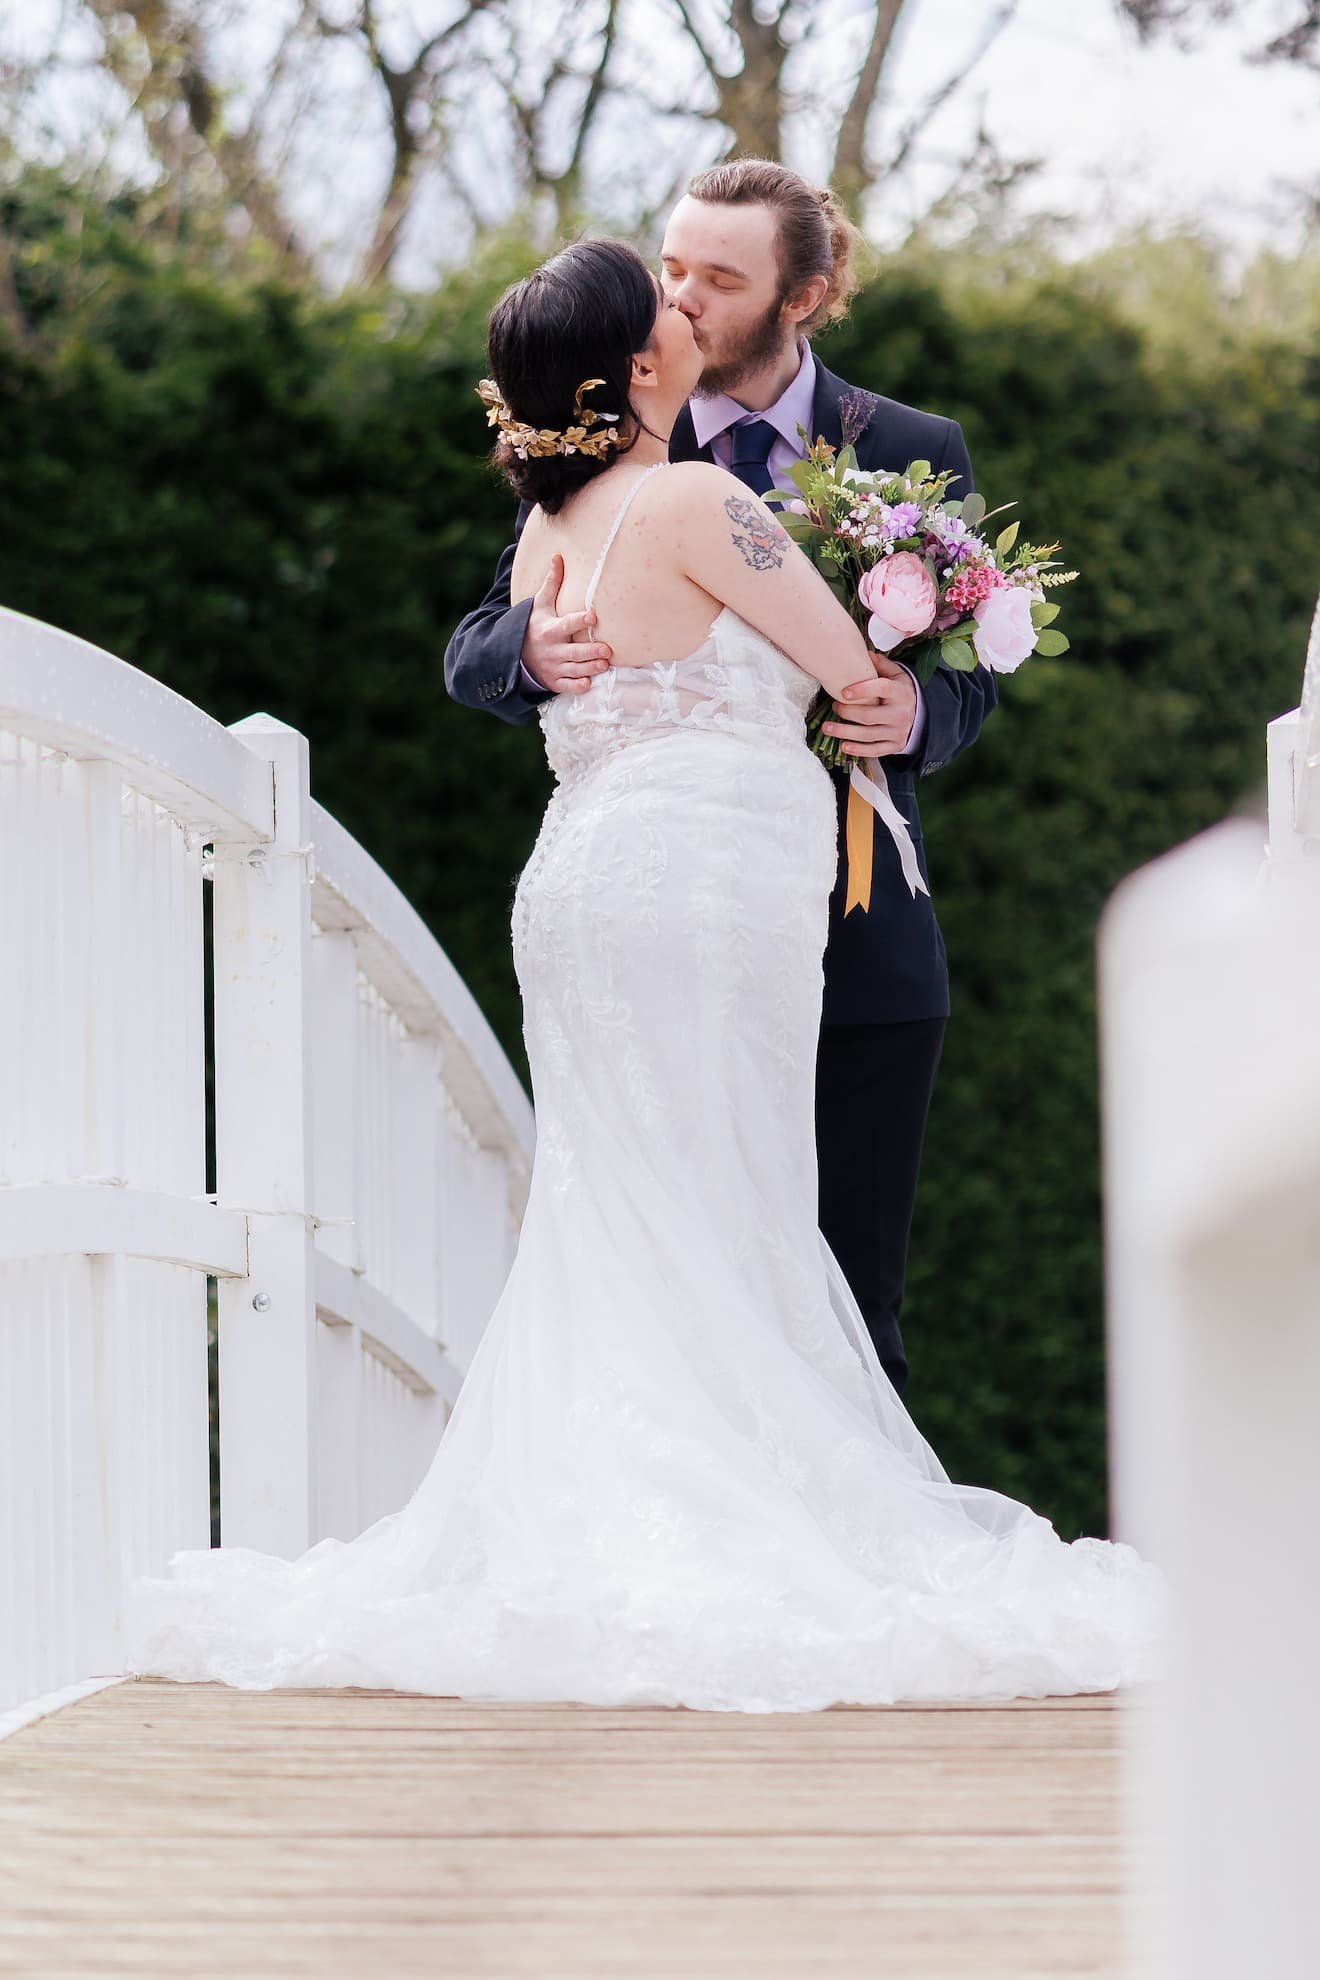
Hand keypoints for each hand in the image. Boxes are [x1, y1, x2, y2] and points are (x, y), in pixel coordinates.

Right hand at [521, 555, 612, 694]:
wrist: (514, 654)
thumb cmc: (534, 625)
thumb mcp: (540, 604)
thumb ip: (552, 583)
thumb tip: (558, 556)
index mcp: (550, 629)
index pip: (566, 624)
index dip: (580, 620)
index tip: (593, 616)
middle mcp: (552, 650)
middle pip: (574, 652)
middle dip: (590, 652)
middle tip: (608, 649)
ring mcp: (553, 667)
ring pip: (574, 670)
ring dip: (589, 668)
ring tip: (605, 665)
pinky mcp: (554, 682)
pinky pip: (566, 686)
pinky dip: (576, 686)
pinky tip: (588, 683)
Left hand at [820, 651, 917, 756]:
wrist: (920, 714)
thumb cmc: (900, 691)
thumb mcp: (897, 675)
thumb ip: (881, 665)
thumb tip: (864, 654)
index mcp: (901, 692)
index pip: (882, 689)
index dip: (862, 690)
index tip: (844, 692)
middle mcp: (900, 713)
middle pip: (870, 716)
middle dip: (848, 712)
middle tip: (834, 706)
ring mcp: (897, 732)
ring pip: (868, 735)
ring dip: (845, 732)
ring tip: (827, 728)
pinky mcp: (894, 746)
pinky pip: (874, 750)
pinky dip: (858, 750)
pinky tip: (843, 746)